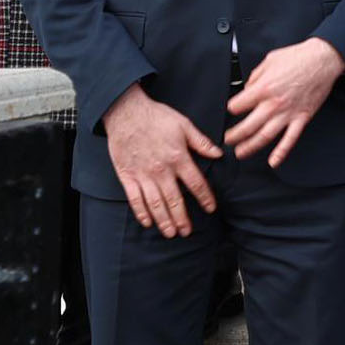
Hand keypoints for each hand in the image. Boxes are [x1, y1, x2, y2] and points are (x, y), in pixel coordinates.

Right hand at [102, 85, 220, 239]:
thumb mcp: (184, 125)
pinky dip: (141, 212)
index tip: (210, 209)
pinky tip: (147, 222)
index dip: (205, 198)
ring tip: (170, 233)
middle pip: (175, 200)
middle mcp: (161, 170)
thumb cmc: (156, 116)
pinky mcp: (127, 176)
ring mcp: (143, 174)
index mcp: (178, 157)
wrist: (126, 112)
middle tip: (187, 232)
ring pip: (155, 203)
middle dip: (182, 218)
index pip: (196, 183)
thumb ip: (201, 142)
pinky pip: (134, 198)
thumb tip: (218, 153)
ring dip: (164, 220)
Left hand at [222, 37, 344, 169]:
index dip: (232, 108)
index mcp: (264, 88)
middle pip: (247, 126)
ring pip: (264, 136)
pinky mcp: (302, 118)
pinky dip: (281, 152)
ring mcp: (288, 113)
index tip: (232, 110)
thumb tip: (248, 88)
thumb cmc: (299, 57)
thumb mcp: (269, 60)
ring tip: (240, 152)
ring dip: (250, 147)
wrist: (323, 59)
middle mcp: (274, 103)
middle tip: (228, 139)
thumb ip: (255, 76)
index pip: (237, 106)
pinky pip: (290, 139)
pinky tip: (273, 161)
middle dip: (234, 136)